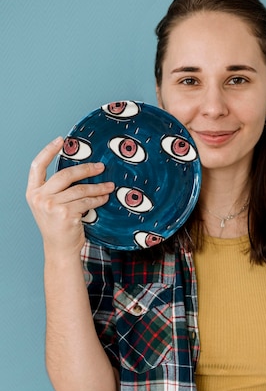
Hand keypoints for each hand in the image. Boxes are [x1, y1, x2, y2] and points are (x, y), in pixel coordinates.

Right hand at [26, 137, 114, 254]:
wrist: (60, 250)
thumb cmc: (58, 227)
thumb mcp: (49, 205)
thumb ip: (56, 189)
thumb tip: (79, 170)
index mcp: (32, 192)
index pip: (37, 165)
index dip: (48, 150)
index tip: (61, 140)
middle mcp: (39, 197)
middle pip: (65, 175)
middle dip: (85, 169)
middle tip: (100, 167)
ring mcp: (51, 205)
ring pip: (80, 189)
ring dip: (98, 187)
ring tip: (109, 186)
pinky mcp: (65, 213)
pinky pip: (86, 201)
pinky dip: (98, 199)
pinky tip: (104, 199)